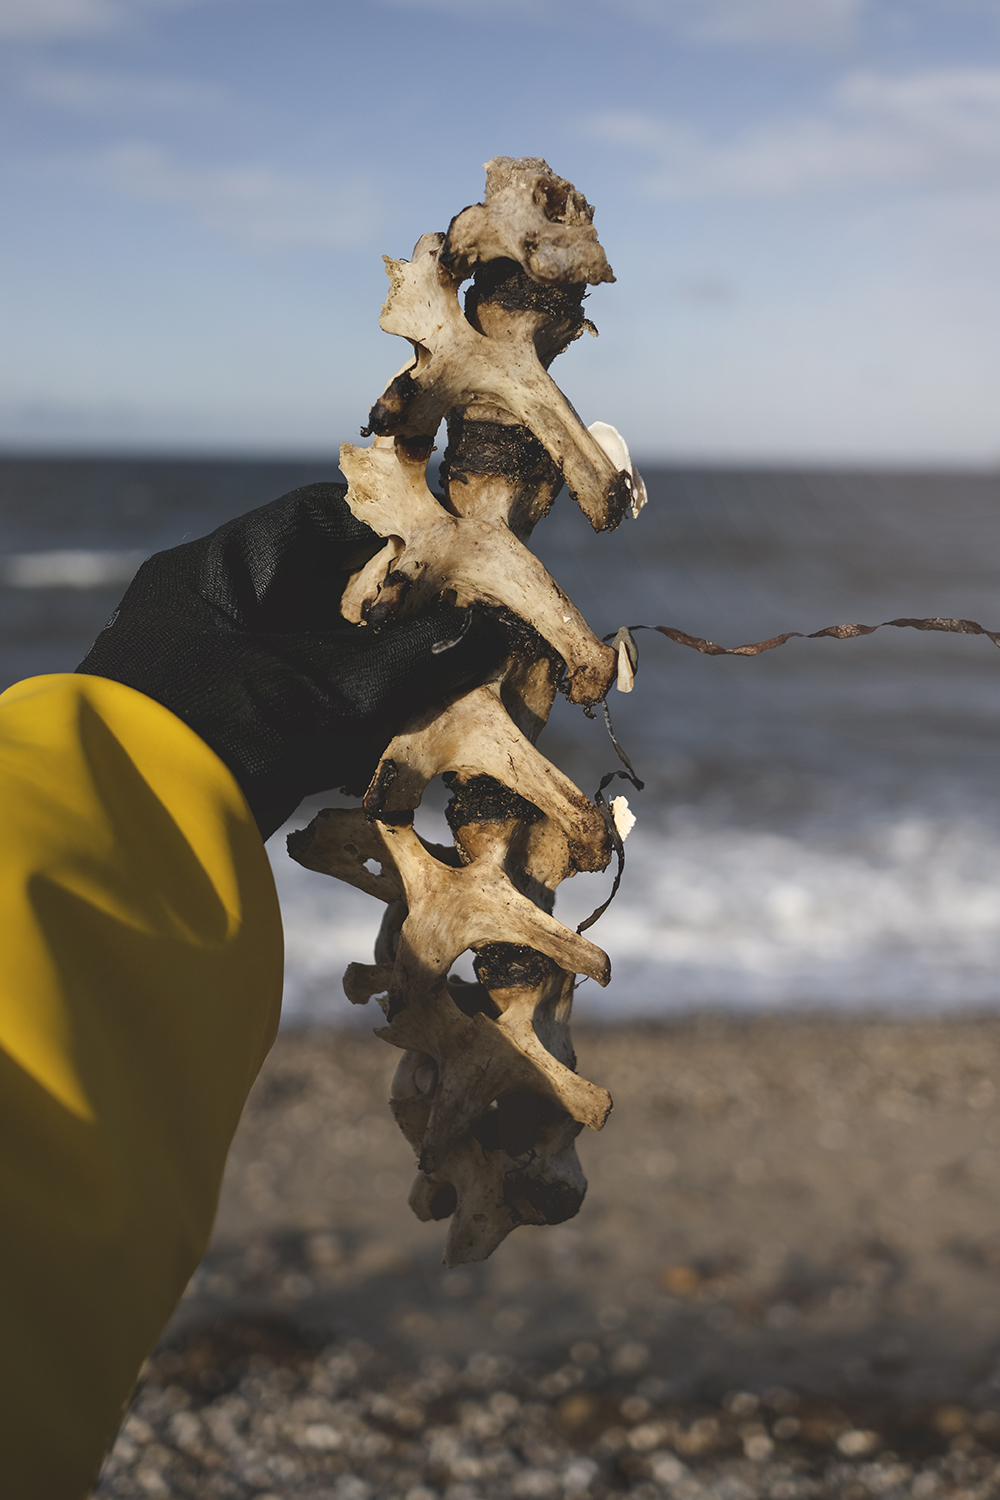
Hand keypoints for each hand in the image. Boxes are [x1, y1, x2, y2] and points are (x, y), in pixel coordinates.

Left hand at [77, 482, 508, 838]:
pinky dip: (351, 729)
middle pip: (327, 594)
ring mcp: (217, 674)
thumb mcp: (317, 691)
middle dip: (398, 623)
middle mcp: (213, 611)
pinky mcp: (226, 735)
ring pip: (323, 659)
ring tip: (442, 701)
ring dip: (383, 682)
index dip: (392, 535)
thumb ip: (405, 660)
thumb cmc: (208, 736)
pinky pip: (305, 713)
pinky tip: (394, 753)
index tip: (454, 561)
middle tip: (461, 641)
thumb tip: (484, 632)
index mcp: (217, 572)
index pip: (318, 521)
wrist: (114, 840)